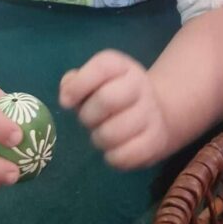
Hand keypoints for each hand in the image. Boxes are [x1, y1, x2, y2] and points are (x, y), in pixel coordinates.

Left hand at [59, 50, 168, 169]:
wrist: (156, 114)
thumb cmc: (113, 96)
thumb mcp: (94, 83)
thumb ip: (76, 83)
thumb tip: (67, 93)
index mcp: (122, 67)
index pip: (102, 66)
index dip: (79, 84)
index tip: (66, 101)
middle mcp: (140, 85)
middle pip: (106, 100)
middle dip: (88, 116)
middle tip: (89, 120)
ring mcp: (151, 112)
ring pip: (112, 133)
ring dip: (99, 139)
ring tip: (103, 134)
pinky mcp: (156, 140)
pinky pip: (124, 155)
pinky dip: (112, 157)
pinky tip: (115, 149)